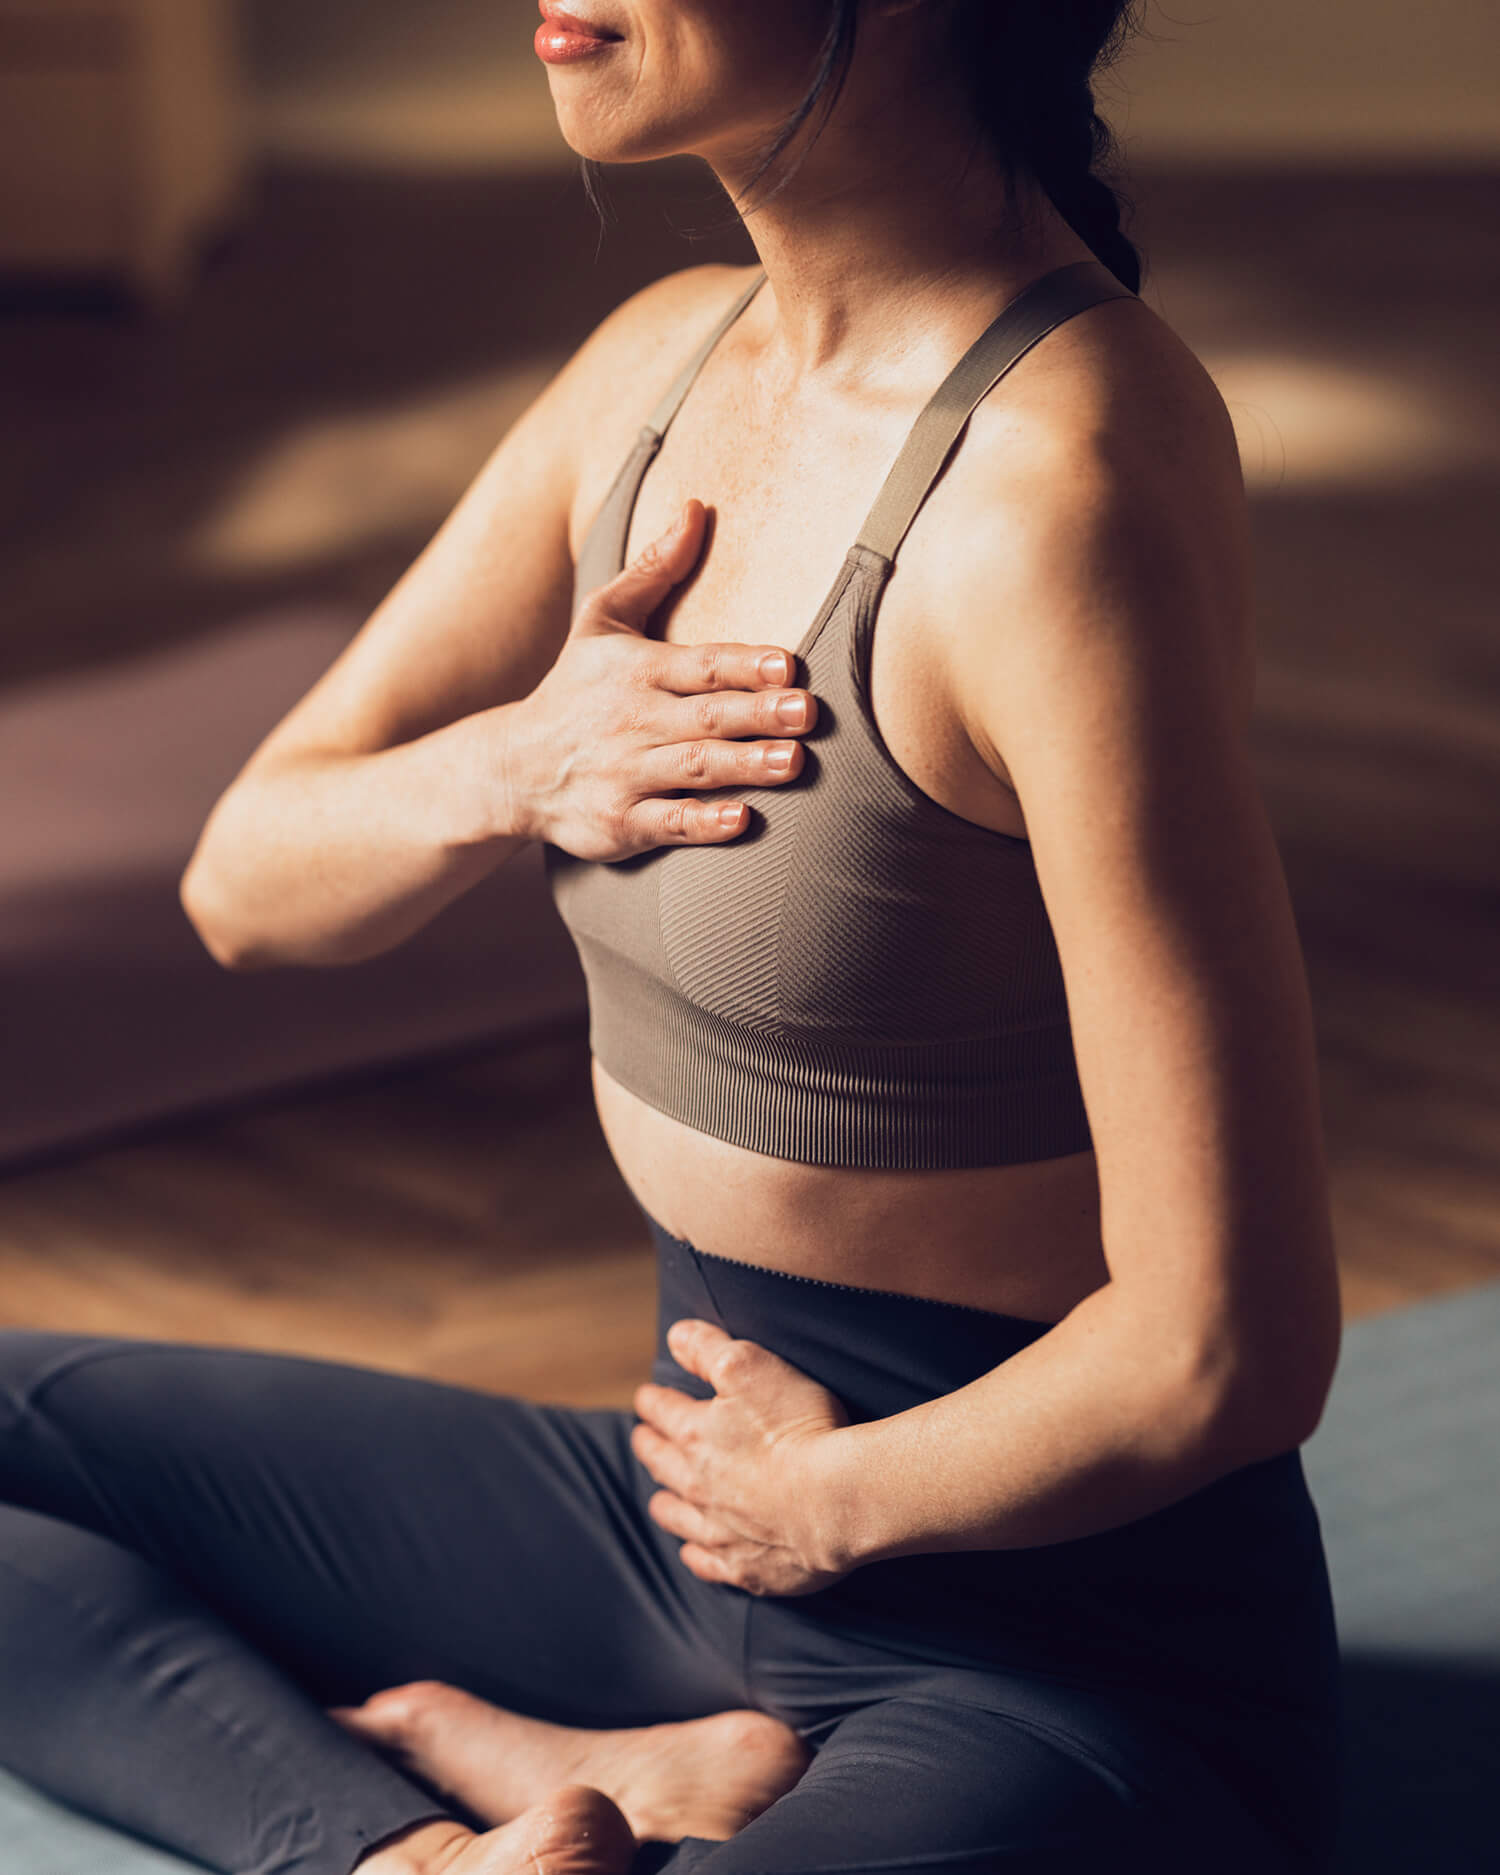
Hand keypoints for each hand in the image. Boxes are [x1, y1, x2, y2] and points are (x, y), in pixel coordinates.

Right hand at [514, 499, 817, 859]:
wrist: (512, 768)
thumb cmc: (576, 687)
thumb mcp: (603, 620)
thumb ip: (655, 569)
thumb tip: (697, 506)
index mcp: (636, 669)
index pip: (699, 665)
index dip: (744, 665)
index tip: (788, 664)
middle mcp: (631, 721)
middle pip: (704, 717)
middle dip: (757, 714)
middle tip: (808, 712)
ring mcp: (625, 775)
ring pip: (693, 769)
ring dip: (743, 766)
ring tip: (793, 761)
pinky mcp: (621, 824)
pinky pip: (667, 824)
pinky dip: (701, 825)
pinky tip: (741, 819)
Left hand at [631, 1318, 855, 1597]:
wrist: (836, 1501)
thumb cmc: (798, 1427)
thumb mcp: (750, 1366)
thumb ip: (708, 1347)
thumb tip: (675, 1337)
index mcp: (695, 1434)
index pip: (661, 1411)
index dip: (653, 1400)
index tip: (648, 1396)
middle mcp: (698, 1485)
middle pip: (661, 1464)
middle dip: (649, 1447)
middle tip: (642, 1439)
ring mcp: (720, 1531)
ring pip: (678, 1516)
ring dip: (666, 1503)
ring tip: (660, 1499)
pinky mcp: (746, 1568)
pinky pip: (708, 1563)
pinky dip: (696, 1554)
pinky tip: (694, 1552)